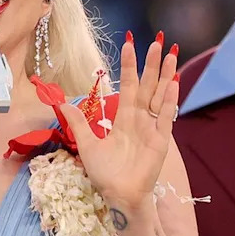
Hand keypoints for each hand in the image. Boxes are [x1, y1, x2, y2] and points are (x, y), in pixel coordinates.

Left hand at [60, 32, 178, 207]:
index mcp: (123, 118)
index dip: (129, 65)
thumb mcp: (87, 144)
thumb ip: (78, 122)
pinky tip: (174, 83)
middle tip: (157, 40)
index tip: (129, 44)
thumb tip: (60, 103)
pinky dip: (170, 100)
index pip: (127, 85)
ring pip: (160, 95)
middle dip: (151, 64)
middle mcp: (140, 119)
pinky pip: (166, 117)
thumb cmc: (105, 173)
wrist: (119, 195)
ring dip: (165, 75)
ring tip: (170, 53)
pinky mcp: (161, 140)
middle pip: (147, 85)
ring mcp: (152, 128)